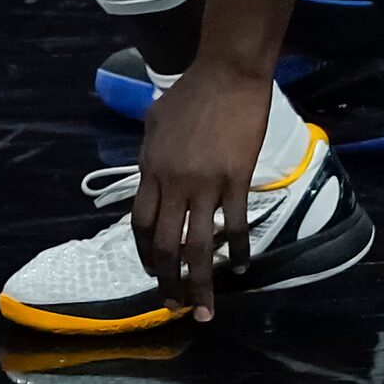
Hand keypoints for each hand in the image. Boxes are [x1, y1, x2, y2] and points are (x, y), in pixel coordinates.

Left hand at [131, 61, 274, 321]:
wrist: (227, 73)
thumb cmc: (191, 91)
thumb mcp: (156, 122)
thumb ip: (152, 155)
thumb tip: (152, 174)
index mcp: (150, 171)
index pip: (140, 226)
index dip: (145, 256)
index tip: (155, 273)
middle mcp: (173, 184)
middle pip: (164, 245)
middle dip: (168, 282)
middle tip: (174, 306)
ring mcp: (206, 184)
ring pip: (198, 246)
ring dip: (200, 283)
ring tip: (203, 310)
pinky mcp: (236, 180)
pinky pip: (235, 224)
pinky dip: (239, 249)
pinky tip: (243, 266)